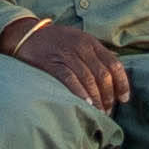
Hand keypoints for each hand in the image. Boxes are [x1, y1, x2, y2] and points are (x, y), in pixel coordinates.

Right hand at [2, 13, 128, 108]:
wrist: (25, 35)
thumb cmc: (54, 42)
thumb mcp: (77, 41)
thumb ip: (93, 56)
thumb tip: (111, 79)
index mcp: (90, 42)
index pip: (114, 64)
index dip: (122, 83)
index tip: (124, 99)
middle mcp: (81, 47)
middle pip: (103, 74)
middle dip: (108, 96)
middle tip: (107, 111)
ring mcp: (66, 54)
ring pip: (89, 79)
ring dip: (96, 99)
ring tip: (98, 113)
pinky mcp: (51, 63)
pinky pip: (70, 79)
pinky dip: (80, 93)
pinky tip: (85, 104)